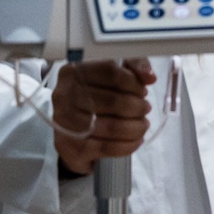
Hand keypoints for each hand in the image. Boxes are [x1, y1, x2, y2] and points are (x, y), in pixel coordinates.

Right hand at [51, 59, 155, 175]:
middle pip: (113, 101)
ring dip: (136, 128)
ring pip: (112, 127)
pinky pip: (107, 147)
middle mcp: (64, 94)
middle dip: (138, 107)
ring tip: (143, 125)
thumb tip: (149, 77)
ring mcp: (64, 121)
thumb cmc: (98, 96)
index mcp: (74, 71)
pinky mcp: (70, 145)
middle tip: (145, 109)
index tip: (143, 91)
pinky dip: (129, 145)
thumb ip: (135, 66)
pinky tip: (136, 140)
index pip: (111, 73)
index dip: (134, 83)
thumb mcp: (116, 73)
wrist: (73, 131)